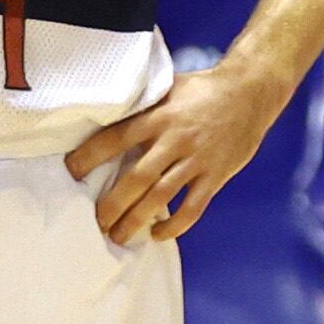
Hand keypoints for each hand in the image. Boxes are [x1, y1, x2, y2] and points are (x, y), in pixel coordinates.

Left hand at [68, 65, 290, 246]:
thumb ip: (143, 104)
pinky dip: (176, 224)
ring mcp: (197, 159)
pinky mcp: (216, 175)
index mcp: (159, 116)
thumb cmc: (204, 89)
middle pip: (136, 178)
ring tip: (118, 236)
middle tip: (96, 221)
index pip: (116, 138)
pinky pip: (194, 206)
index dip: (90, 156)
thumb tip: (107, 113)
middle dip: (112, 204)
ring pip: (161, 197)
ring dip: (137, 220)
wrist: (251, 91)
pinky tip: (158, 233)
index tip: (72, 172)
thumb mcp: (169, 87)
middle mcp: (176, 139)